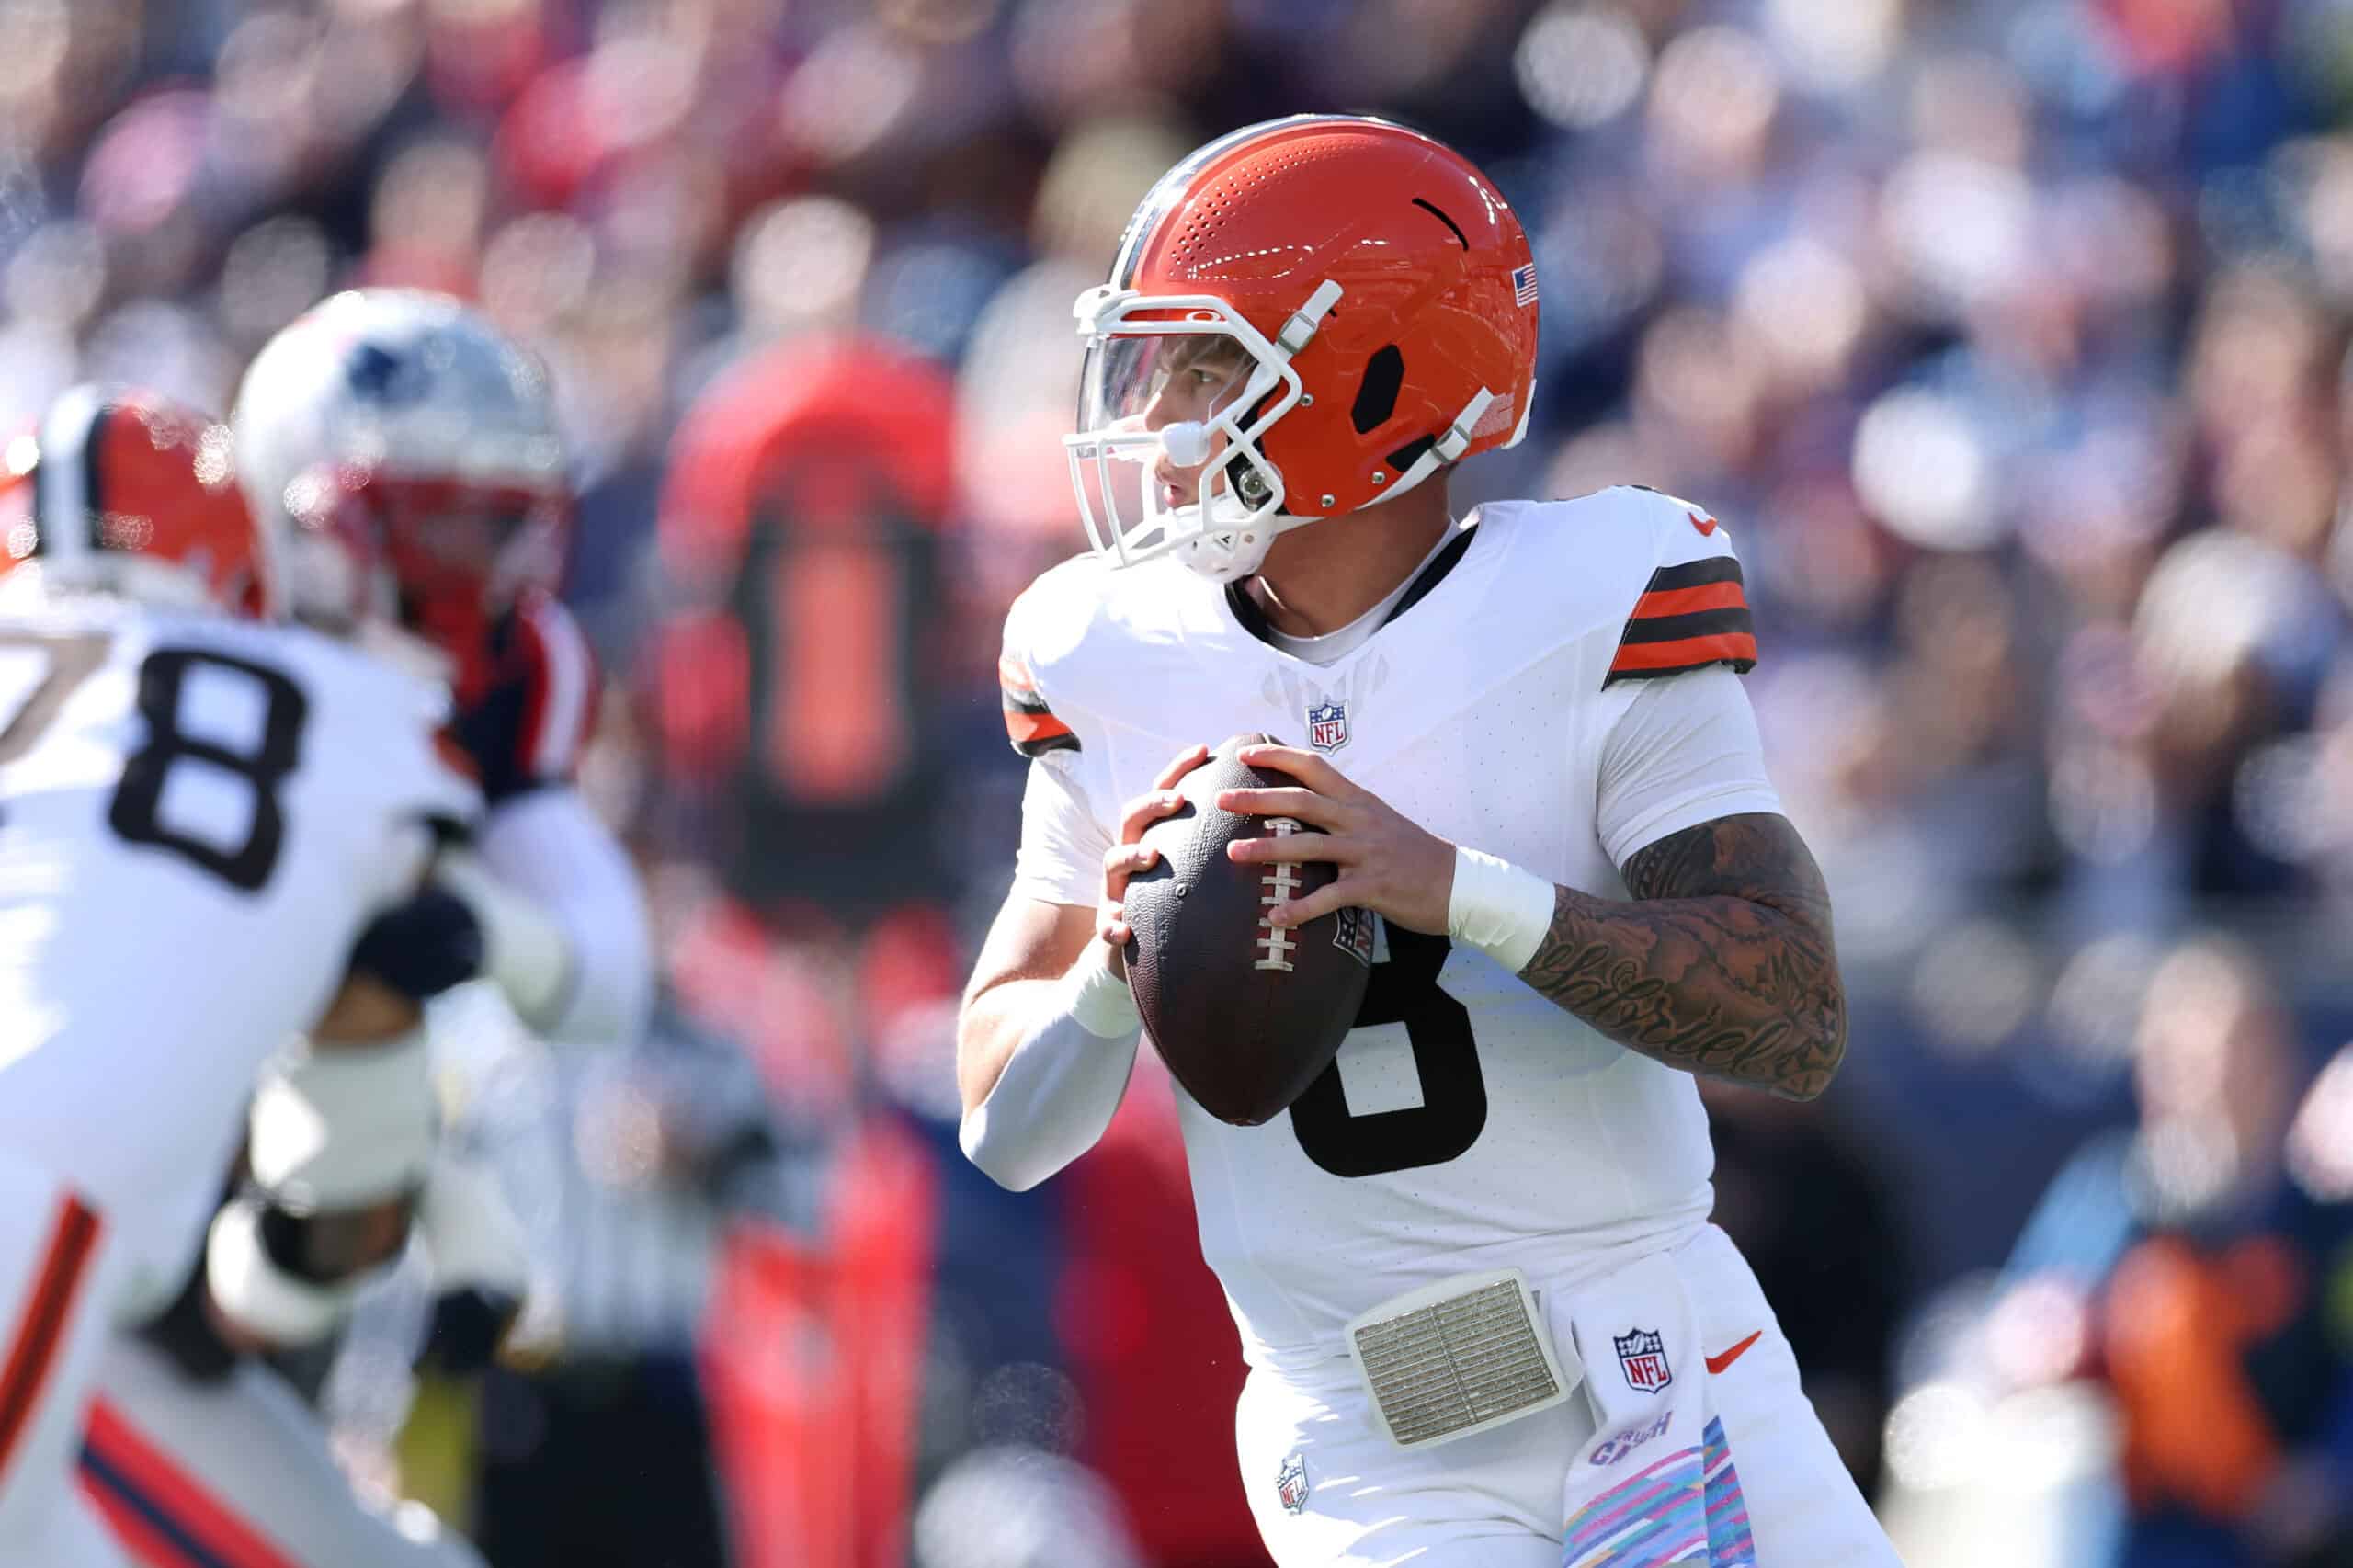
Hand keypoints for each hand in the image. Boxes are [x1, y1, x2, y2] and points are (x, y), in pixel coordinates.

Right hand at [1097, 743, 1211, 974]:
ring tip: (1151, 857)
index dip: (1179, 769)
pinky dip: (1112, 925)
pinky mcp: (1111, 924)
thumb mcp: (1198, 865)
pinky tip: (1124, 929)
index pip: (1163, 792)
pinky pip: (1106, 924)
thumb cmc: (1183, 899)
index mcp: (1154, 835)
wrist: (1147, 948)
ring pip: (1112, 863)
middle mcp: (1131, 854)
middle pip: (1131, 817)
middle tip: (1178, 800)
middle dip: (1152, 805)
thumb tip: (1271, 807)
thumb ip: (1218, 839)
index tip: (1203, 749)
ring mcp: (1118, 888)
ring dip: (1129, 856)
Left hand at [1218, 744, 1456, 933]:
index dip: (1278, 757)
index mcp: (1359, 801)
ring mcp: (1366, 852)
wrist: (1458, 883)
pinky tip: (1275, 918)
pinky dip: (1300, 909)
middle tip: (1222, 799)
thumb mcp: (1380, 821)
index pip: (1314, 767)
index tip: (1245, 755)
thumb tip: (1306, 807)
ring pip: (1308, 846)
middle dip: (1258, 799)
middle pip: (1302, 801)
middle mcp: (1360, 820)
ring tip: (1233, 853)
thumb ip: (1345, 812)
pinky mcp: (1372, 887)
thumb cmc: (1414, 854)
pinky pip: (1329, 897)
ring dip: (1267, 849)